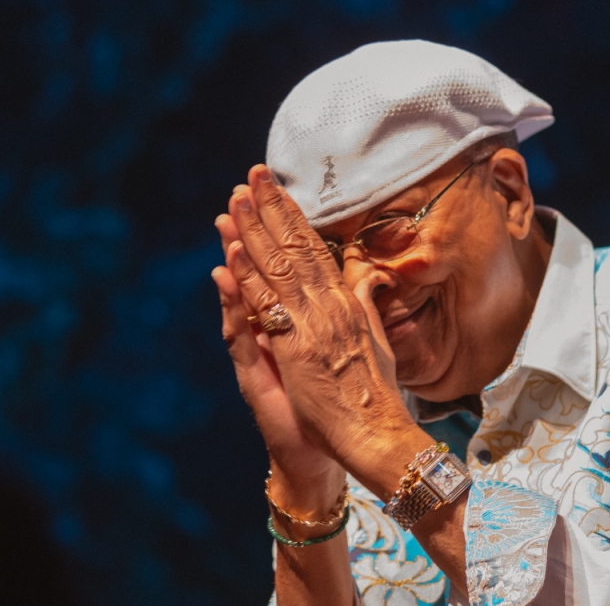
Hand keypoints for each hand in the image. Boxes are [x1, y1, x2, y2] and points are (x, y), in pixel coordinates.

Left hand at [223, 166, 425, 485]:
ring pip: (278, 270)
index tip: (275, 189)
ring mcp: (311, 325)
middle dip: (271, 210)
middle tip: (252, 175)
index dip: (293, 217)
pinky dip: (248, 280)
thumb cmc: (375, 395)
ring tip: (235, 201)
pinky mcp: (295, 348)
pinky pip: (267, 309)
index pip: (314, 249)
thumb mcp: (376, 342)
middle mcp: (328, 306)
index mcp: (345, 303)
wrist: (375, 434)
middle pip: (294, 249)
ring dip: (254, 233)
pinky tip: (232, 255)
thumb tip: (367, 278)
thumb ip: (367, 306)